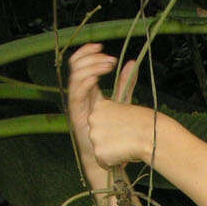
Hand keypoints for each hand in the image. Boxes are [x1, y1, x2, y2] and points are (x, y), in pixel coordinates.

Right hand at [67, 42, 148, 172]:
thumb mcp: (122, 104)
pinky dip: (85, 81)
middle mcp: (79, 94)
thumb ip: (124, 84)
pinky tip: (97, 77)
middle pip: (75, 66)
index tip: (102, 47)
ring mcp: (77, 104)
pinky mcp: (77, 115)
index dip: (87, 52)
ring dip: (91, 67)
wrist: (111, 158)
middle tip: (109, 59)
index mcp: (87, 90)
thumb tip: (131, 62)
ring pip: (75, 77)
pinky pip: (76, 93)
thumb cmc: (116, 134)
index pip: (80, 64)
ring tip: (108, 65)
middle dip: (91, 58)